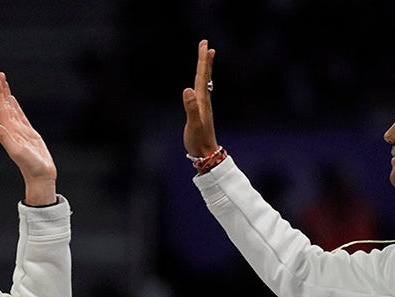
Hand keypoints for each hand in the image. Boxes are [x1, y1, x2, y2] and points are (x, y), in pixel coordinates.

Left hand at [0, 72, 56, 205]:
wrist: (41, 177)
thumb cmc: (30, 166)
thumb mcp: (16, 151)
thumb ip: (3, 137)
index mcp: (9, 131)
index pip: (1, 108)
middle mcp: (12, 129)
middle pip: (5, 105)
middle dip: (2, 90)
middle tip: (0, 74)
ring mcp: (20, 131)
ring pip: (12, 109)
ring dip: (8, 96)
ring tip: (4, 83)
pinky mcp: (30, 134)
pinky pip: (21, 116)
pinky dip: (16, 107)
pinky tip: (14, 101)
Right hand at [182, 39, 218, 158]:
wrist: (206, 154)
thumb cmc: (198, 141)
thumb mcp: (193, 124)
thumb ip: (190, 108)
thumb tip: (187, 90)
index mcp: (202, 100)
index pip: (202, 76)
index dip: (203, 61)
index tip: (205, 46)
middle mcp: (204, 100)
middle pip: (204, 75)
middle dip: (204, 59)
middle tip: (206, 44)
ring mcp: (202, 106)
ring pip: (204, 82)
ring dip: (205, 68)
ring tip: (207, 57)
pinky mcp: (200, 111)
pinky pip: (201, 91)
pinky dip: (201, 81)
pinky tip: (200, 82)